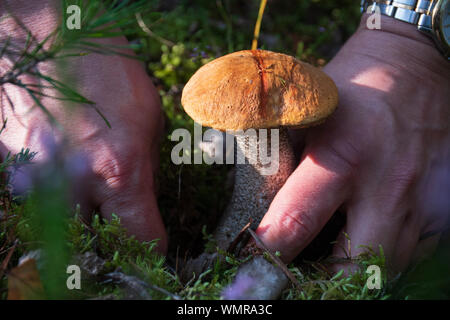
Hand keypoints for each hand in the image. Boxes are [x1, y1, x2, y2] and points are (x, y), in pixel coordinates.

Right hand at [0, 0, 166, 252]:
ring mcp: (35, 177)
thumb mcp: (147, 117)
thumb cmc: (104, 67)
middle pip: (94, 239)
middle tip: (119, 212)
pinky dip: (54, 187)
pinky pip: (38, 194)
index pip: (141, 240)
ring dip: (78, 209)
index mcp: (118, 172)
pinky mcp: (10, 165)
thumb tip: (143, 203)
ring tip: (89, 178)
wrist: (46, 32)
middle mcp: (72, 183)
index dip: (151, 248)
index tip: (153, 245)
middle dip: (109, 232)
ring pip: (60, 219)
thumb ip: (145, 170)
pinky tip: (65, 158)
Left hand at [256, 15, 449, 272]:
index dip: (269, 251)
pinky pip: (418, 250)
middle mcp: (387, 185)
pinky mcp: (444, 202)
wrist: (417, 65)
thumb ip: (281, 153)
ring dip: (357, 270)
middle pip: (355, 266)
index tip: (255, 263)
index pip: (296, 221)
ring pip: (391, 266)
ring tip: (333, 259)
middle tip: (303, 272)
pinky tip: (368, 239)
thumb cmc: (353, 86)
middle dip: (324, 279)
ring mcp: (423, 198)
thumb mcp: (307, 109)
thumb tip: (255, 197)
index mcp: (342, 156)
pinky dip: (388, 254)